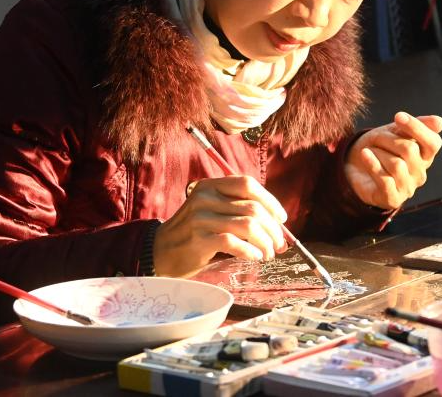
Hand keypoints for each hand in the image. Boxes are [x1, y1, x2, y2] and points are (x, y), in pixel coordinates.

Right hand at [152, 175, 289, 277]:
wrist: (159, 252)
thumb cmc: (192, 234)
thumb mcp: (211, 212)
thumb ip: (238, 211)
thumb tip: (278, 226)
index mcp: (210, 186)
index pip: (248, 185)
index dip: (270, 201)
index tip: (282, 219)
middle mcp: (205, 197)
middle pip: (253, 207)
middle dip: (273, 229)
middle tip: (280, 245)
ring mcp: (200, 217)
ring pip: (248, 225)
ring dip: (265, 242)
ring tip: (269, 253)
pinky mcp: (198, 238)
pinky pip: (234, 242)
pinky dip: (250, 251)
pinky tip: (254, 257)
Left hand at [345, 112, 441, 209]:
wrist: (356, 169)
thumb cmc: (381, 149)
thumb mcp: (396, 132)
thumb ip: (416, 126)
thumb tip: (440, 122)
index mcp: (426, 156)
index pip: (433, 143)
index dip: (417, 128)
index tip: (398, 116)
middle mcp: (420, 173)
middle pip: (410, 150)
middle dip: (388, 139)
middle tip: (375, 137)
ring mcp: (408, 188)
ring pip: (396, 164)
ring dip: (378, 153)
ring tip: (368, 151)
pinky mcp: (392, 199)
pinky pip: (385, 180)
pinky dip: (373, 164)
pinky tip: (365, 154)